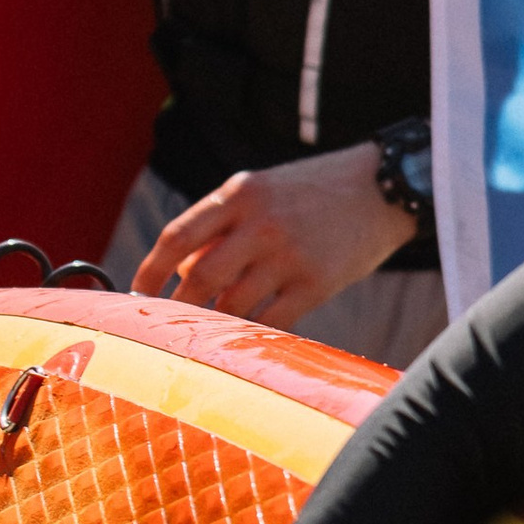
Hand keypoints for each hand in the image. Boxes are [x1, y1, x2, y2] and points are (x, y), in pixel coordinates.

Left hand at [135, 140, 413, 320]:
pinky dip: (251, 332)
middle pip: (199, 277)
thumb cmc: (314, 191)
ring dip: (213, 322)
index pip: (177, 236)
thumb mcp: (263, 190)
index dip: (150, 270)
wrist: (385, 188)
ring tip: (206, 331)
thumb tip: (182, 275)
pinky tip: (245, 335)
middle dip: (175, 307)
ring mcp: (289, 254)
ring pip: (232, 303)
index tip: (137, 293)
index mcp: (240, 193)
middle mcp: (261, 222)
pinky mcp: (316, 283)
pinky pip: (270, 321)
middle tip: (164, 325)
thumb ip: (222, 225)